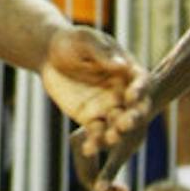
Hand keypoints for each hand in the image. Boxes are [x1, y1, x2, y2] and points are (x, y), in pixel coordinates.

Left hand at [44, 28, 149, 190]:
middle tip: (126, 124)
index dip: (140, 89)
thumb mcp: (85, 41)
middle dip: (133, 117)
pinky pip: (96, 133)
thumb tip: (121, 66)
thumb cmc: (72, 42)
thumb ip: (101, 53)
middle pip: (134, 108)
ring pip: (117, 125)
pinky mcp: (91, 118)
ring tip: (111, 139)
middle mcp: (122, 92)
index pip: (140, 81)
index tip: (132, 95)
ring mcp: (108, 108)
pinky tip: (88, 149)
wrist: (49, 55)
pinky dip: (94, 142)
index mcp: (127, 70)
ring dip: (116, 133)